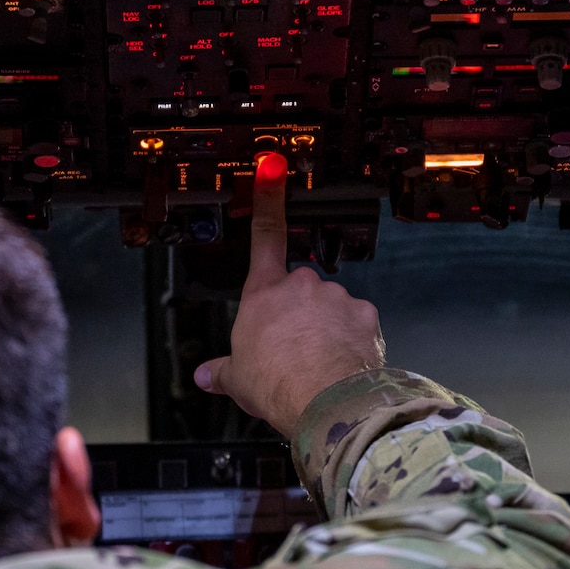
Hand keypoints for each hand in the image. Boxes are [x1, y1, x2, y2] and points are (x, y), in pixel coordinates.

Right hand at [193, 152, 386, 434]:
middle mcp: (301, 286)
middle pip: (299, 289)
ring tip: (317, 361)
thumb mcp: (237, 378)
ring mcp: (334, 297)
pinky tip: (341, 361)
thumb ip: (222, 370)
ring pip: (330, 306)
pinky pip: (356, 321)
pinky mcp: (363, 314)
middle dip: (298, 311)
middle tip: (292, 346)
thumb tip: (206, 375)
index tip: (271, 168)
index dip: (267, 197)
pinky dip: (351, 338)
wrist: (324, 400)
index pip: (263, 234)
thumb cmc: (278, 384)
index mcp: (263, 293)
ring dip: (326, 326)